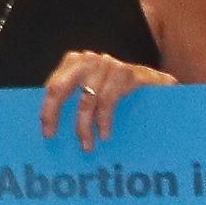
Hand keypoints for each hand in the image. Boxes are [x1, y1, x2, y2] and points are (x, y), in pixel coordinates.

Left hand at [39, 50, 165, 145]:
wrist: (159, 86)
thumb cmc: (121, 93)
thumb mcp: (94, 94)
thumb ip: (74, 102)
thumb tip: (49, 127)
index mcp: (75, 63)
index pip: (53, 85)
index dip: (47, 109)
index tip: (46, 133)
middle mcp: (89, 60)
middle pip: (61, 87)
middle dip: (53, 113)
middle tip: (52, 136)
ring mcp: (108, 64)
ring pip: (86, 99)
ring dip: (84, 125)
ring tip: (86, 145)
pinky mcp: (127, 73)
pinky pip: (108, 99)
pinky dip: (104, 120)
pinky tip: (104, 134)